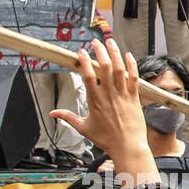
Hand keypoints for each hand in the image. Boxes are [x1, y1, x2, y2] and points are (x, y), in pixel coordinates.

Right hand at [53, 40, 147, 158]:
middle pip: (104, 67)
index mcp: (95, 100)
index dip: (84, 61)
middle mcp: (109, 95)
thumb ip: (68, 117)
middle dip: (99, 51)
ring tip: (110, 42)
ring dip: (115, 53)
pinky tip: (128, 55)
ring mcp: (123, 95)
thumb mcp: (84, 128)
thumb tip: (53, 114)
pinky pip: (134, 78)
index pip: (88, 75)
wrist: (128, 147)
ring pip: (119, 69)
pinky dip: (131, 65)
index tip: (80, 52)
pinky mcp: (134, 98)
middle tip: (95, 42)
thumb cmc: (107, 139)